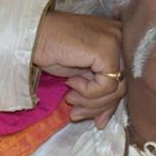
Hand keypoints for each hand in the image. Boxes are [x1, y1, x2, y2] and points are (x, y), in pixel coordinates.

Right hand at [33, 11, 124, 127]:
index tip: (96, 121)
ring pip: (116, 89)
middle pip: (123, 86)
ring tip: (70, 98)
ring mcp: (116, 41)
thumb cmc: (51, 49)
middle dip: (99, 107)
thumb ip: (96, 88)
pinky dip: (87, 91)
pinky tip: (70, 83)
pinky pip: (106, 85)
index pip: (123, 80)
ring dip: (91, 102)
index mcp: (118, 40)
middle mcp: (122, 37)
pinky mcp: (107, 49)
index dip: (109, 103)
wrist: (32, 34)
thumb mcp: (80, 74)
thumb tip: (103, 120)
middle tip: (76, 114)